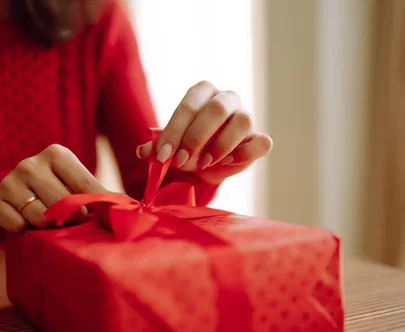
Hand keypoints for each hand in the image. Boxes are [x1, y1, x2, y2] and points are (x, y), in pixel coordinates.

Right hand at [0, 144, 105, 231]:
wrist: (18, 197)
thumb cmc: (59, 192)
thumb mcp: (79, 187)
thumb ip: (101, 195)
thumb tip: (128, 207)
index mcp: (57, 154)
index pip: (84, 187)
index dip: (92, 208)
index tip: (94, 217)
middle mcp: (30, 163)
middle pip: (62, 204)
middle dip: (70, 219)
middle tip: (69, 221)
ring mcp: (9, 180)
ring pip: (38, 217)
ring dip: (46, 226)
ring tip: (47, 221)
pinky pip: (15, 225)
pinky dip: (23, 230)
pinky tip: (25, 223)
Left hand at [136, 81, 271, 183]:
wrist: (208, 165)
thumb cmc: (188, 148)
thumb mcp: (170, 147)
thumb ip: (157, 147)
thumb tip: (142, 151)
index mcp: (202, 93)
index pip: (189, 105)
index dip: (174, 130)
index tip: (162, 155)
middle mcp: (226, 99)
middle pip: (217, 109)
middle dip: (195, 137)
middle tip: (180, 161)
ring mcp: (246, 117)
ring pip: (243, 121)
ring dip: (221, 145)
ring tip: (204, 164)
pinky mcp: (258, 138)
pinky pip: (262, 142)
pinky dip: (245, 153)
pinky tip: (228, 163)